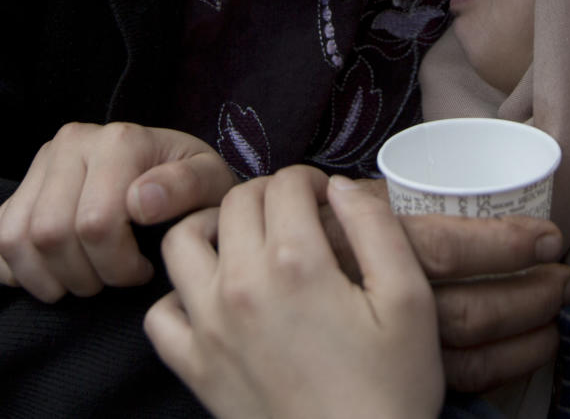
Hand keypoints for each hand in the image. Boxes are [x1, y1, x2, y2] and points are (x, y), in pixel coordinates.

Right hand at [0, 122, 235, 300]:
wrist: (170, 173)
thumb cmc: (192, 185)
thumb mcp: (209, 182)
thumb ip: (186, 187)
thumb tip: (140, 200)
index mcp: (120, 139)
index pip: (96, 223)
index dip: (119, 265)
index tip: (144, 270)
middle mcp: (73, 142)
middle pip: (51, 234)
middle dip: (85, 276)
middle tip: (114, 279)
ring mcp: (41, 163)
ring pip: (17, 240)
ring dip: (50, 278)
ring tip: (87, 277)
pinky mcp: (21, 187)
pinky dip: (18, 271)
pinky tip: (56, 273)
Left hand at [145, 169, 443, 418]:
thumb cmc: (391, 390)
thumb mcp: (410, 299)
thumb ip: (376, 228)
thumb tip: (340, 186)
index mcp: (297, 264)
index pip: (286, 184)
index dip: (311, 179)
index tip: (327, 197)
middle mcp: (242, 287)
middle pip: (236, 201)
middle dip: (268, 193)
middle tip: (296, 213)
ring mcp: (209, 330)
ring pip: (183, 242)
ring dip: (213, 226)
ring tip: (248, 238)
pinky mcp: (195, 370)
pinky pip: (159, 315)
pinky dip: (180, 294)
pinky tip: (216, 296)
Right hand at [318, 180, 569, 391]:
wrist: (267, 296)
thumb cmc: (319, 235)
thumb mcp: (346, 203)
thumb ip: (392, 198)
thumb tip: (473, 179)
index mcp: (369, 249)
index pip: (447, 248)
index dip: (504, 244)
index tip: (548, 236)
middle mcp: (378, 304)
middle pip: (468, 310)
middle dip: (531, 295)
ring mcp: (391, 350)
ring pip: (470, 353)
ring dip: (526, 333)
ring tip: (560, 311)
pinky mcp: (401, 376)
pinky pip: (463, 383)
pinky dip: (506, 368)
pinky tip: (533, 347)